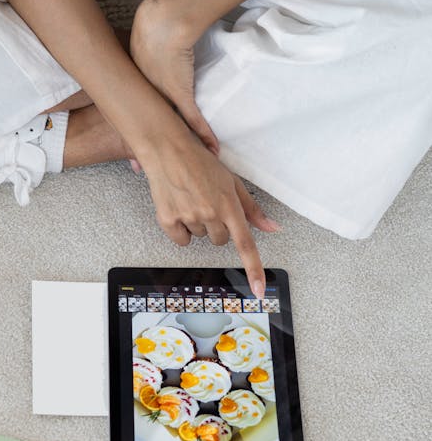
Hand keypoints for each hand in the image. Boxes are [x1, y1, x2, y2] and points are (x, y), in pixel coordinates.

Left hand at [130, 0, 218, 156]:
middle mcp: (148, 96)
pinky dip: (203, 136)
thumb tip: (143, 55)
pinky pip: (192, 120)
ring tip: (172, 169)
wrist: (163, 23)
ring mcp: (164, 97)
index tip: (127, 156)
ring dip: (174, 150)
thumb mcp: (142, 47)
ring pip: (168, 131)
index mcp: (137, 86)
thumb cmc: (156, 28)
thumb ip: (143, 55)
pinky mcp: (181, 93)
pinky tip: (211, 151)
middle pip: (144, 130)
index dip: (129, 138)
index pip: (133, 118)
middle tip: (134, 169)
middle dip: (138, 152)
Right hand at [140, 125, 279, 299]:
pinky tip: (180, 208)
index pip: (245, 244)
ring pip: (200, 238)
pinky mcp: (169, 220)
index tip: (258, 290)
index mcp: (229, 204)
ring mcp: (189, 217)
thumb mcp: (232, 182)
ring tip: (192, 200)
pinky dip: (181, 230)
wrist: (167, 150)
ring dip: (198, 224)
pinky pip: (181, 239)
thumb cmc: (200, 162)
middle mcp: (210, 213)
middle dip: (217, 227)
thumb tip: (272, 228)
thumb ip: (252, 210)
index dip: (253, 269)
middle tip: (209, 204)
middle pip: (220, 240)